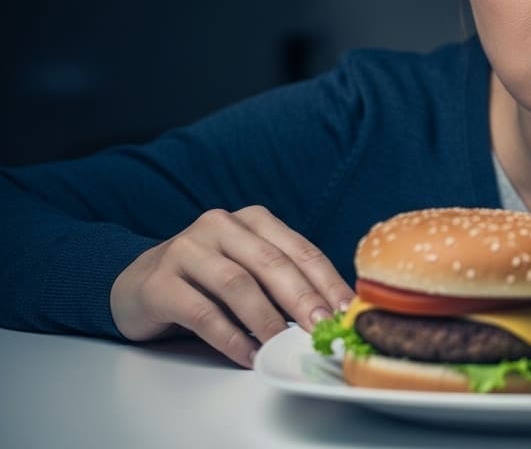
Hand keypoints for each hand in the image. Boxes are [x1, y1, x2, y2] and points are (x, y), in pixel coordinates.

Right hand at [110, 205, 354, 367]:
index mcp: (253, 221)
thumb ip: (283, 283)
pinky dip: (230, 337)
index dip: (327, 282)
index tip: (347, 311)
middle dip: (302, 299)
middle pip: (271, 263)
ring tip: (284, 347)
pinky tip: (248, 355)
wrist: (136, 284)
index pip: (300, 250)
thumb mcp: (249, 271)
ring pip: (237, 285)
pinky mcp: (159, 282)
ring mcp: (186, 250)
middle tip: (322, 329)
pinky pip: (202, 312)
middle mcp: (220, 226)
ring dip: (266, 320)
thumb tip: (330, 316)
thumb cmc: (206, 281)